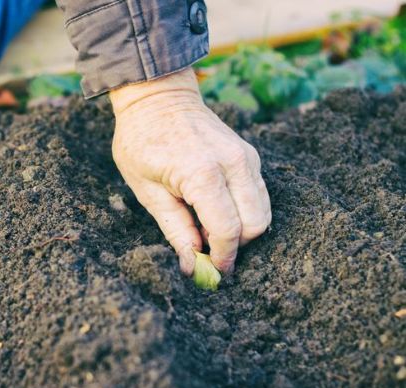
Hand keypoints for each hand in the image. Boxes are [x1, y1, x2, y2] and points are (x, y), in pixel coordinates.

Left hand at [109, 68, 270, 275]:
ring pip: (263, 211)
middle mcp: (234, 163)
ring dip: (242, 229)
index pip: (228, 230)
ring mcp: (246, 156)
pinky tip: (216, 211)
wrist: (157, 96)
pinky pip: (258, 194)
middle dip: (236, 245)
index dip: (222, 258)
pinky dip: (244, 211)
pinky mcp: (249, 154)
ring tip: (209, 229)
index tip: (212, 272)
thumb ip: (175, 230)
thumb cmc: (141, 142)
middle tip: (208, 250)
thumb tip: (193, 265)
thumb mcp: (147, 191)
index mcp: (203, 173)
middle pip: (256, 224)